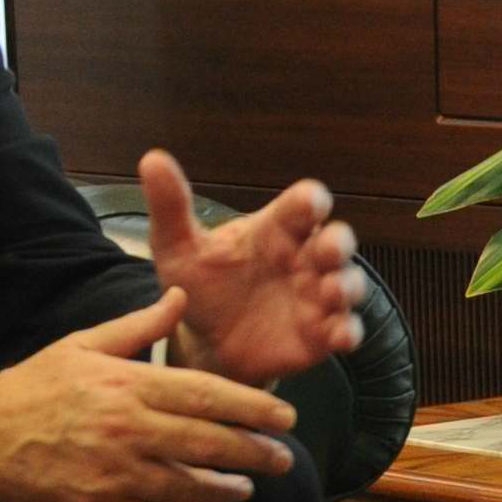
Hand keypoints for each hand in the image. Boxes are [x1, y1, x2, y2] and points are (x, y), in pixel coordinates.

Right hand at [0, 285, 301, 501]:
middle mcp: (128, 431)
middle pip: (209, 445)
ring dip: (225, 490)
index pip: (208, 396)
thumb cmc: (36, 386)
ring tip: (248, 487)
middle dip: (255, 454)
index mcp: (128, 386)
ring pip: (190, 488)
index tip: (285, 418)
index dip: (254, 408)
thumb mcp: (83, 344)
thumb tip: (181, 296)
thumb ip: (139, 325)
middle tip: (283, 458)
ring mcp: (114, 475)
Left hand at [141, 149, 363, 384]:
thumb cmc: (201, 287)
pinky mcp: (320, 334)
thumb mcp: (178, 248)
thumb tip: (152, 159)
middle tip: (329, 249)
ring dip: (347, 285)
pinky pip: (345, 330)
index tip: (311, 201)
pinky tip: (340, 336)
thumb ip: (171, 206)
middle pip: (337, 241)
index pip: (301, 206)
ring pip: (349, 284)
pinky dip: (348, 332)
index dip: (310, 201)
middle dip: (339, 243)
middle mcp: (304, 259)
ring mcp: (316, 297)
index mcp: (275, 231)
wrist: (205, 342)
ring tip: (332, 291)